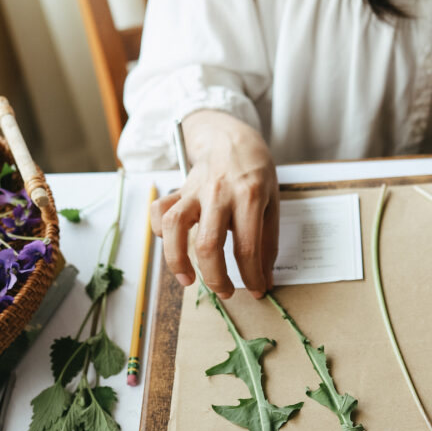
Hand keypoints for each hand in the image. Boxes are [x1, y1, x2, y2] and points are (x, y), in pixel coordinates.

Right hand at [151, 111, 277, 298]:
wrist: (232, 138)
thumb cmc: (255, 172)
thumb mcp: (272, 203)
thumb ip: (267, 242)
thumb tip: (263, 280)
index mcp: (249, 196)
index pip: (247, 247)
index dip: (251, 276)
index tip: (256, 290)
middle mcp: (219, 193)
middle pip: (209, 244)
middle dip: (216, 278)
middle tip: (226, 292)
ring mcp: (194, 190)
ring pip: (174, 227)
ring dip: (177, 260)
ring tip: (187, 280)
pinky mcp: (178, 190)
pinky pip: (159, 210)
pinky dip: (159, 231)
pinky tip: (171, 244)